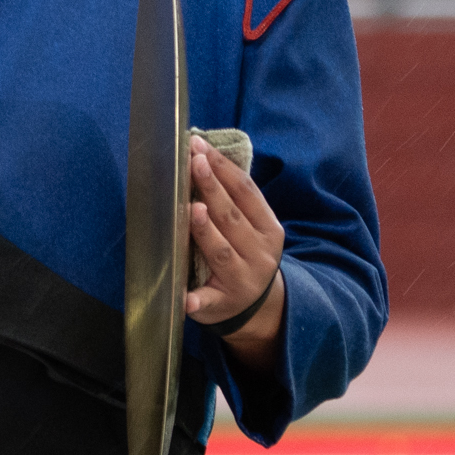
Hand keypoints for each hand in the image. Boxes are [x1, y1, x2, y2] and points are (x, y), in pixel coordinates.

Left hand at [185, 135, 286, 367]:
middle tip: (193, 163)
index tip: (200, 148)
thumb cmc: (247, 253)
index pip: (246, 192)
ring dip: (206, 231)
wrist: (260, 307)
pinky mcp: (221, 304)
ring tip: (192, 210)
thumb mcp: (254, 227)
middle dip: (211, 187)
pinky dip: (196, 300)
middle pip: (231, 217)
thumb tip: (204, 156)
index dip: (223, 168)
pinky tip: (185, 299)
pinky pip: (207, 301)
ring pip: (221, 251)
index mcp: (269, 229)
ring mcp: (241, 280)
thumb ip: (236, 200)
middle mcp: (259, 254)